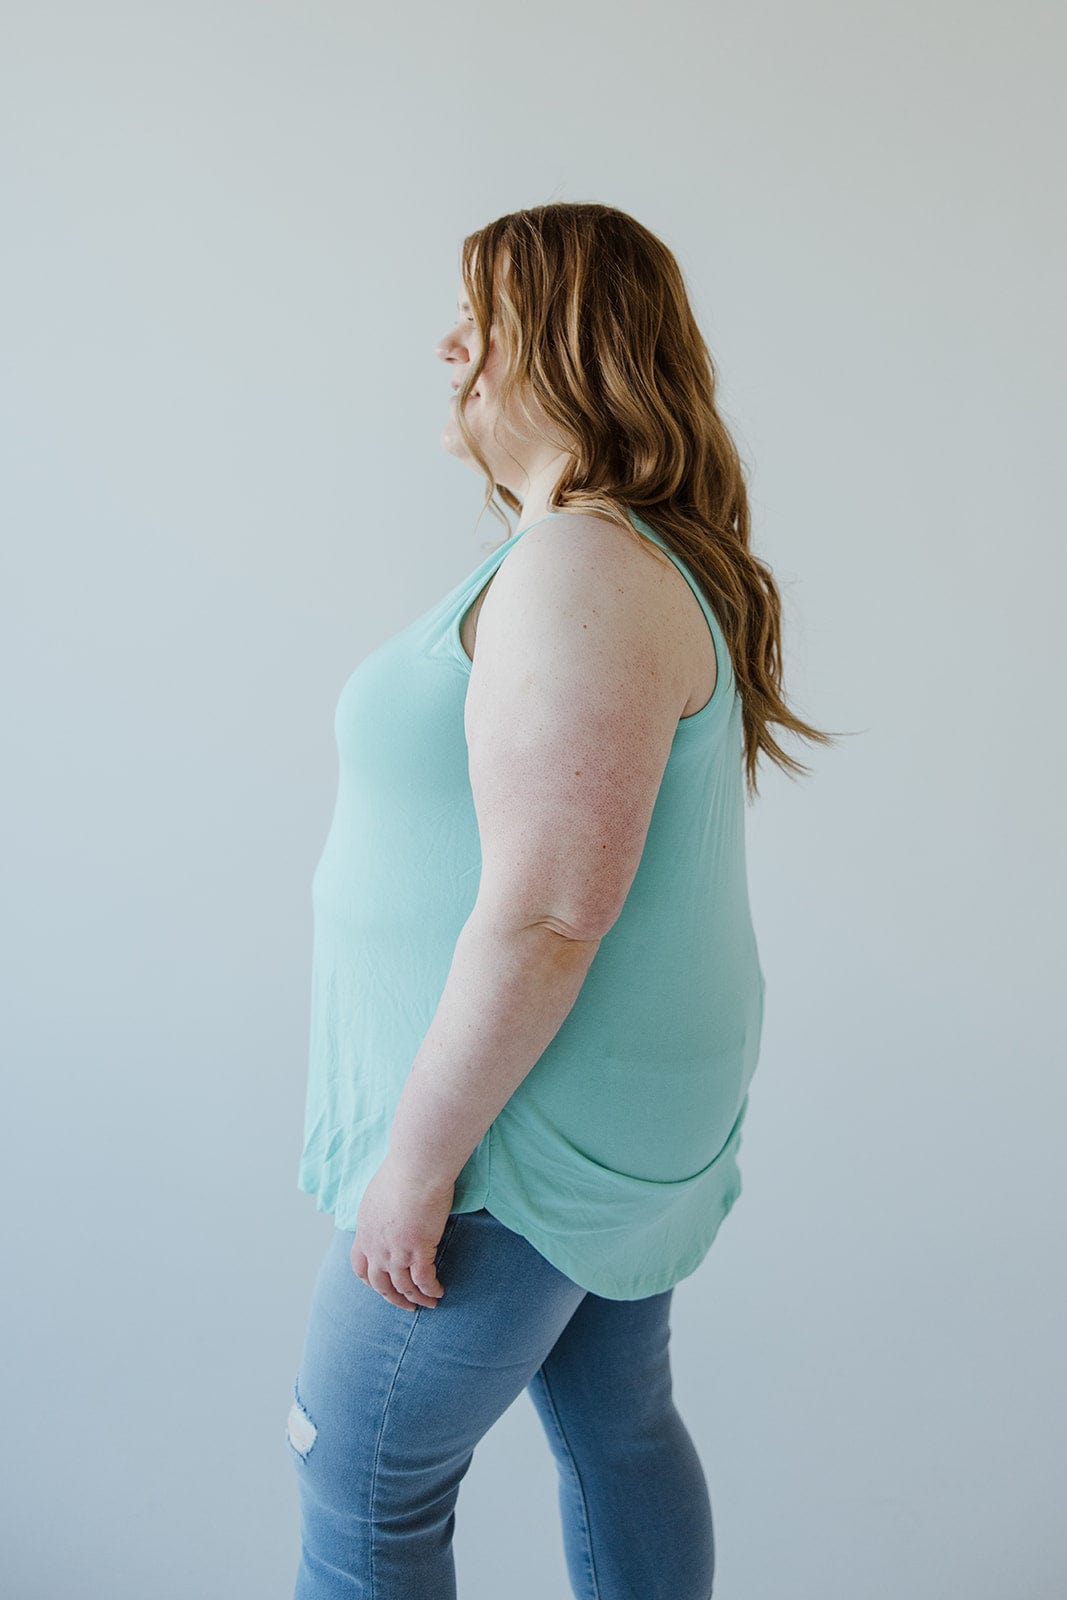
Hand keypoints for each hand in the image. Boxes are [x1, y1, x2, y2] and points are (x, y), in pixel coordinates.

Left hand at [350, 1153, 455, 1311]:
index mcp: (365, 1231)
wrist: (416, 1167)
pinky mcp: (418, 1250)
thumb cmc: (403, 1171)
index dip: (371, 1280)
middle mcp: (376, 1246)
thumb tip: (389, 1214)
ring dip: (416, 1298)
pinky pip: (424, 1280)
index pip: (360, 1266)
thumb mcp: (379, 1195)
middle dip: (393, 1297)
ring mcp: (396, 1251)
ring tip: (428, 1303)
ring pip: (403, 1286)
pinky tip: (438, 1292)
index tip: (381, 1286)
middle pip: (380, 1283)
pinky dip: (431, 1290)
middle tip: (406, 1304)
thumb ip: (381, 1212)